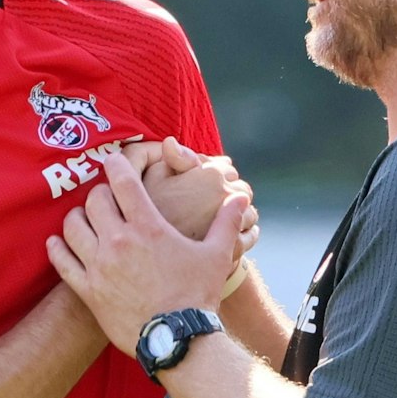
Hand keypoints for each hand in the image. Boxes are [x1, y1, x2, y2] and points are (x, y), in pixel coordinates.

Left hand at [48, 149, 251, 354]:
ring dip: (78, 218)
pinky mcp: (88, 290)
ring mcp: (100, 266)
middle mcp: (119, 242)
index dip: (115, 164)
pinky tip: (59, 243)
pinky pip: (61, 261)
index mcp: (148, 227)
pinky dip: (57, 248)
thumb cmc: (198, 297)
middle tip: (108, 199)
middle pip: (94, 200)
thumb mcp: (217, 256)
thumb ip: (226, 222)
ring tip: (87, 220)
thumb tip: (242, 198)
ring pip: (72, 226)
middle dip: (101, 194)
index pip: (122, 180)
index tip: (113, 161)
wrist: (178, 340)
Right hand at [142, 138, 259, 262]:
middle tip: (214, 204)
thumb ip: (168, 159)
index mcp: (210, 174)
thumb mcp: (152, 178)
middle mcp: (226, 194)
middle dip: (230, 193)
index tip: (205, 184)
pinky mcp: (235, 246)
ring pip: (248, 212)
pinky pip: (250, 234)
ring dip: (240, 214)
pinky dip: (246, 233)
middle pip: (241, 188)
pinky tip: (233, 235)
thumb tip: (171, 142)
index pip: (226, 167)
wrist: (150, 255)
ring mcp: (234, 221)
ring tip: (224, 221)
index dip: (215, 175)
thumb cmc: (146, 213)